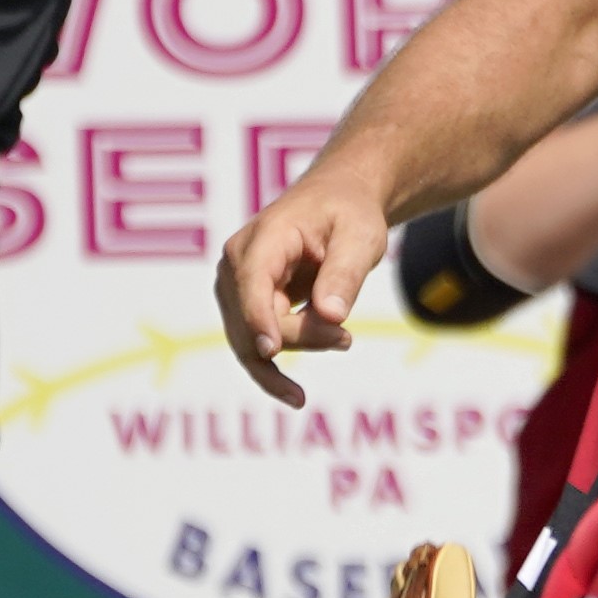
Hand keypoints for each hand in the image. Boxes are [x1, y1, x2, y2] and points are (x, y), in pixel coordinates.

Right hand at [218, 173, 387, 407]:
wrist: (337, 201)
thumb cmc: (350, 214)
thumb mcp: (361, 236)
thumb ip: (346, 273)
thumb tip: (331, 316)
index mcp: (264, 238)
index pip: (252, 283)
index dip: (259, 318)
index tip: (272, 352)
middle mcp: (237, 263)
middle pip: (252, 319)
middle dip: (299, 337)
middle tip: (347, 339)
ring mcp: (236, 286)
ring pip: (250, 340)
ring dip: (296, 348)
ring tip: (344, 340)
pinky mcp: (245, 305)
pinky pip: (253, 346)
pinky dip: (274, 370)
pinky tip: (295, 396)